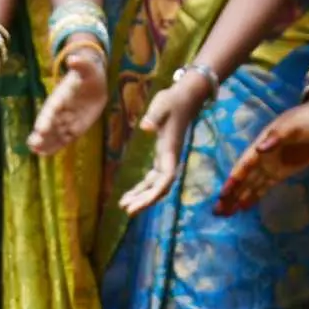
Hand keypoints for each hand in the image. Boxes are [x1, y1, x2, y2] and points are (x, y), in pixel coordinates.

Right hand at [29, 40, 109, 156]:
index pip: (54, 107)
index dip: (47, 117)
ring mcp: (66, 119)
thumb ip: (81, 64)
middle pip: (50, 122)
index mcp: (62, 95)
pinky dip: (55, 146)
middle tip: (33, 143)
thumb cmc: (90, 73)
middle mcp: (61, 109)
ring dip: (46, 142)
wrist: (94, 82)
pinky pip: (63, 138)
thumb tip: (73, 59)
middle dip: (43, 133)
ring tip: (35, 151)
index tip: (41, 128)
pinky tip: (44, 154)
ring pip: (55, 132)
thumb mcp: (88, 67)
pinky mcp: (73, 127)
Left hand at [117, 71, 209, 215]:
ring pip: (155, 186)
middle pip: (160, 187)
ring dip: (142, 197)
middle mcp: (170, 159)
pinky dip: (141, 188)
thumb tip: (146, 127)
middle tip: (127, 211)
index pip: (166, 178)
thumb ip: (154, 116)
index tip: (141, 202)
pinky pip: (152, 179)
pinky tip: (128, 195)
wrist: (184, 98)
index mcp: (170, 150)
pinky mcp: (161, 157)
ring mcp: (166, 159)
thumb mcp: (161, 105)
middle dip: (145, 200)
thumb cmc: (172, 101)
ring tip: (124, 206)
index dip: (155, 192)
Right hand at [217, 88, 308, 215]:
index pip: (244, 164)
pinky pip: (264, 187)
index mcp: (262, 143)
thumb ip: (277, 137)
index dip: (234, 179)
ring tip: (225, 214)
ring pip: (251, 185)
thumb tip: (259, 149)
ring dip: (238, 198)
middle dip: (230, 194)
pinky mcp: (282, 172)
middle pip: (243, 178)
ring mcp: (272, 165)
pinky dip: (254, 197)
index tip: (223, 194)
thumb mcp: (294, 126)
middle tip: (217, 211)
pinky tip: (244, 207)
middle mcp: (263, 156)